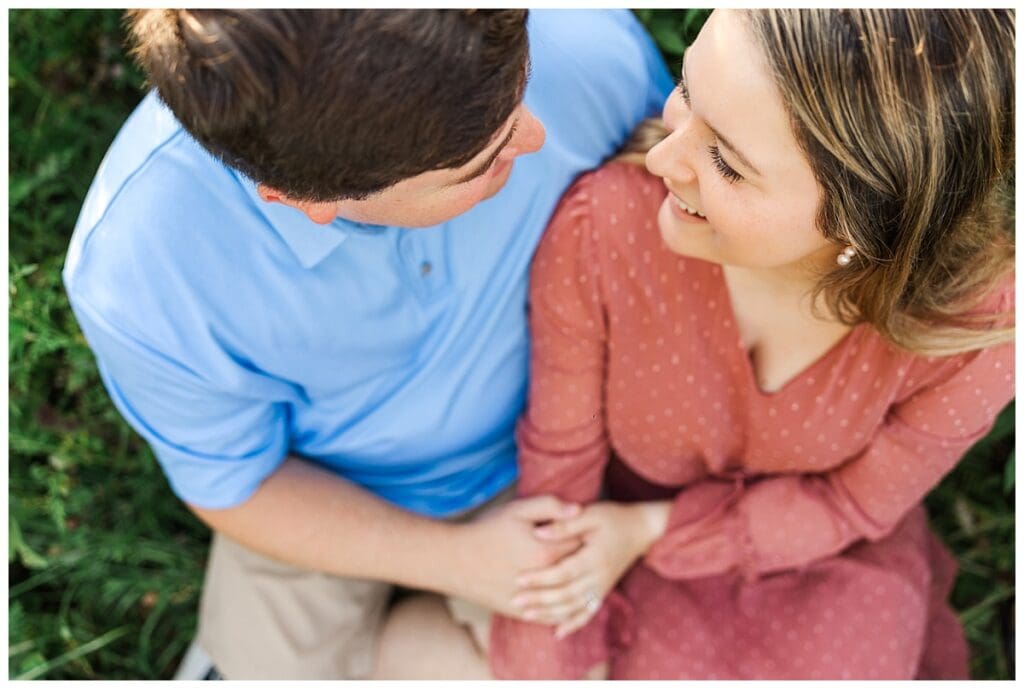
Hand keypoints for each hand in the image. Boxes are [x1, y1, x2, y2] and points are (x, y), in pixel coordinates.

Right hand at [446, 495, 583, 619]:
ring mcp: (533, 599)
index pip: (582, 543)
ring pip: (568, 597)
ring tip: (579, 572)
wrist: (455, 561)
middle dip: (585, 560)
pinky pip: (551, 616)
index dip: (587, 535)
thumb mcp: (517, 510)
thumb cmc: (487, 531)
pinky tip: (567, 599)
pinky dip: (563, 610)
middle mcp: (544, 579)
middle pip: (578, 571)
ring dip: (577, 586)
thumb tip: (578, 510)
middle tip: (588, 550)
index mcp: (546, 551)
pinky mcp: (521, 613)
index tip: (589, 530)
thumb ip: (550, 506)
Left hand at [510, 500, 669, 637]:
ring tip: (526, 615)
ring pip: (575, 607)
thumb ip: (565, 524)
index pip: (564, 572)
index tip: (518, 579)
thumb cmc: (613, 518)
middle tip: (515, 601)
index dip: (541, 578)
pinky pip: (588, 613)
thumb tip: (538, 532)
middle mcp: (599, 577)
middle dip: (540, 599)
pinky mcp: (603, 592)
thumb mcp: (590, 514)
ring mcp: (602, 587)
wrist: (641, 530)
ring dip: (550, 614)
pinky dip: (573, 624)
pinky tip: (557, 633)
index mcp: (595, 557)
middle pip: (566, 593)